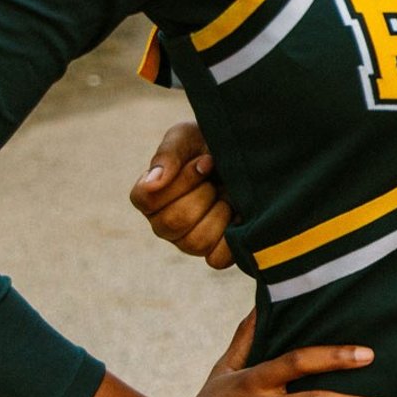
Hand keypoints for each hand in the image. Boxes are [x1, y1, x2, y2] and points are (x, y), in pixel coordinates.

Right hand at [133, 119, 234, 268]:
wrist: (250, 153)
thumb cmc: (211, 143)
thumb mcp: (188, 137)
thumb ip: (168, 155)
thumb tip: (153, 182)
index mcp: (150, 197)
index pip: (147, 199)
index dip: (181, 180)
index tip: (205, 161)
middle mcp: (164, 223)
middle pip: (172, 223)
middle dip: (203, 193)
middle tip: (219, 178)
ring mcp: (189, 241)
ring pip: (195, 242)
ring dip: (219, 212)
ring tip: (229, 195)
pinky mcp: (215, 252)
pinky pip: (217, 259)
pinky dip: (232, 237)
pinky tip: (240, 214)